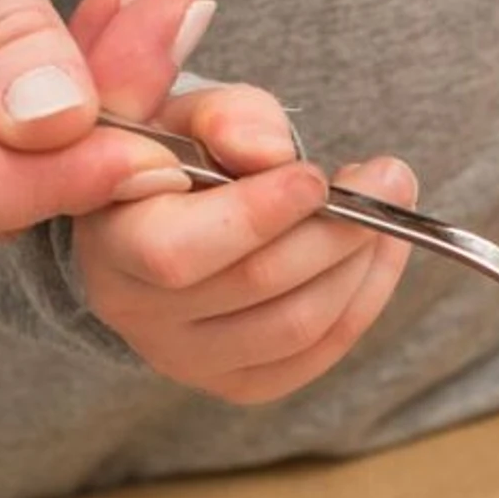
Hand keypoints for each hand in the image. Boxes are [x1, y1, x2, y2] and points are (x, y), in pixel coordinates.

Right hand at [69, 0, 416, 404]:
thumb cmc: (175, 155)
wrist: (159, 218)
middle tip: (389, 179)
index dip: (257, 215)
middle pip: (257, 286)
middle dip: (334, 230)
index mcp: (109, 244)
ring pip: (297, 326)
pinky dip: (365, 299)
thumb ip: (223, 116)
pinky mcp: (239, 383)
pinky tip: (381, 252)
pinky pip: (317, 354)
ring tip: (390, 209)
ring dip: (359, 265)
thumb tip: (272, 152)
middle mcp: (139, 315)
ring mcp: (189, 361)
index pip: (179, 253)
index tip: (316, 176)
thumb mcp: (185, 114)